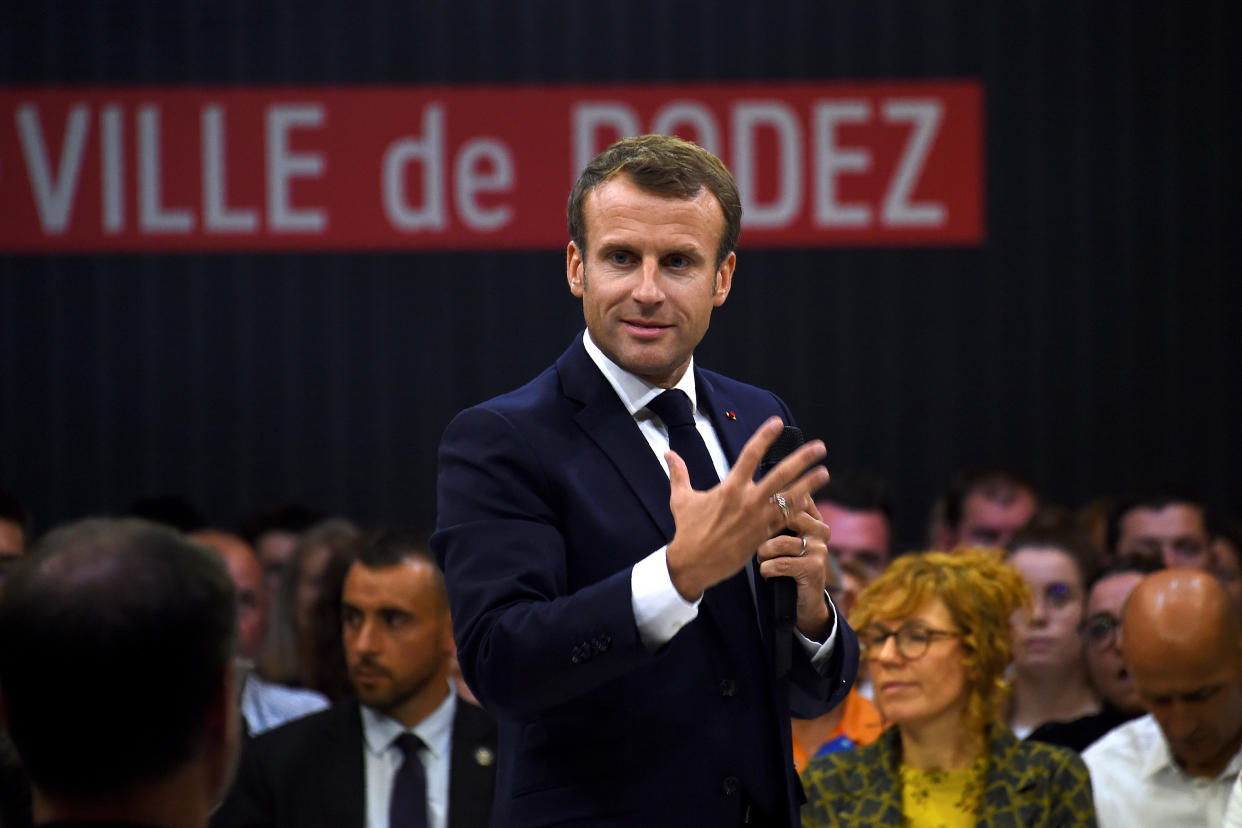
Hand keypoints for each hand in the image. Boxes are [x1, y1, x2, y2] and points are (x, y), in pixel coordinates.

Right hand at [665, 417, 828, 600]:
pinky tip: (811, 501)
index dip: (765, 436)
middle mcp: (747, 501)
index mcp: (729, 488)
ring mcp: (758, 520)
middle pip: (780, 475)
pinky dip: (798, 509)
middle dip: (802, 459)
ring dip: (809, 484)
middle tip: (819, 447)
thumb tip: (668, 453)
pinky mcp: (763, 536)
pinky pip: (785, 520)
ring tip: (825, 472)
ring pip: (789, 498)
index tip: (777, 423)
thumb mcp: (681, 499)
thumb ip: (679, 473)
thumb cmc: (687, 530)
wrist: (693, 564)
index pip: (750, 455)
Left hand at [756, 498, 831, 640]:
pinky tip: (768, 574)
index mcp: (813, 518)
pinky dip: (767, 570)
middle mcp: (820, 530)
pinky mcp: (814, 568)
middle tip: (756, 544)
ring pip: (777, 543)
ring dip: (762, 554)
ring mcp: (819, 549)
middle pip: (782, 518)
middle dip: (762, 532)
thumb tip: (756, 493)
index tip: (755, 510)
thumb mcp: (784, 539)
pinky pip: (778, 564)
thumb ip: (777, 518)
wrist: (806, 602)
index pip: (792, 499)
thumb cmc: (787, 564)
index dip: (770, 503)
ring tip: (763, 560)